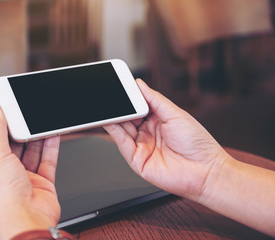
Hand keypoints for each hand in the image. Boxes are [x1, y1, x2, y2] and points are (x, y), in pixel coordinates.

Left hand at [0, 103, 60, 239]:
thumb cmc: (4, 199)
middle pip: (15, 146)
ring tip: (42, 122)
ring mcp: (25, 179)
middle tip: (28, 116)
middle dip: (22, 132)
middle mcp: (6, 175)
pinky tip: (53, 134)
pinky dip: (51, 147)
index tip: (8, 112)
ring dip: (38, 138)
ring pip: (33, 152)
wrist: (28, 221)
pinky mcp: (42, 182)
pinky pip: (47, 161)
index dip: (1, 127)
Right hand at [104, 79, 227, 200]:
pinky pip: (122, 144)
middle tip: (111, 95)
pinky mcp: (137, 161)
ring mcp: (142, 147)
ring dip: (114, 118)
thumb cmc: (197, 143)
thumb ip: (155, 99)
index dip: (130, 98)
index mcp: (158, 121)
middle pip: (128, 118)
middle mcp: (148, 133)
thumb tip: (140, 85)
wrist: (205, 170)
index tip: (120, 87)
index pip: (138, 107)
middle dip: (119, 107)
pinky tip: (109, 121)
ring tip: (108, 106)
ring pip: (122, 130)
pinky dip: (114, 131)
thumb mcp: (175, 114)